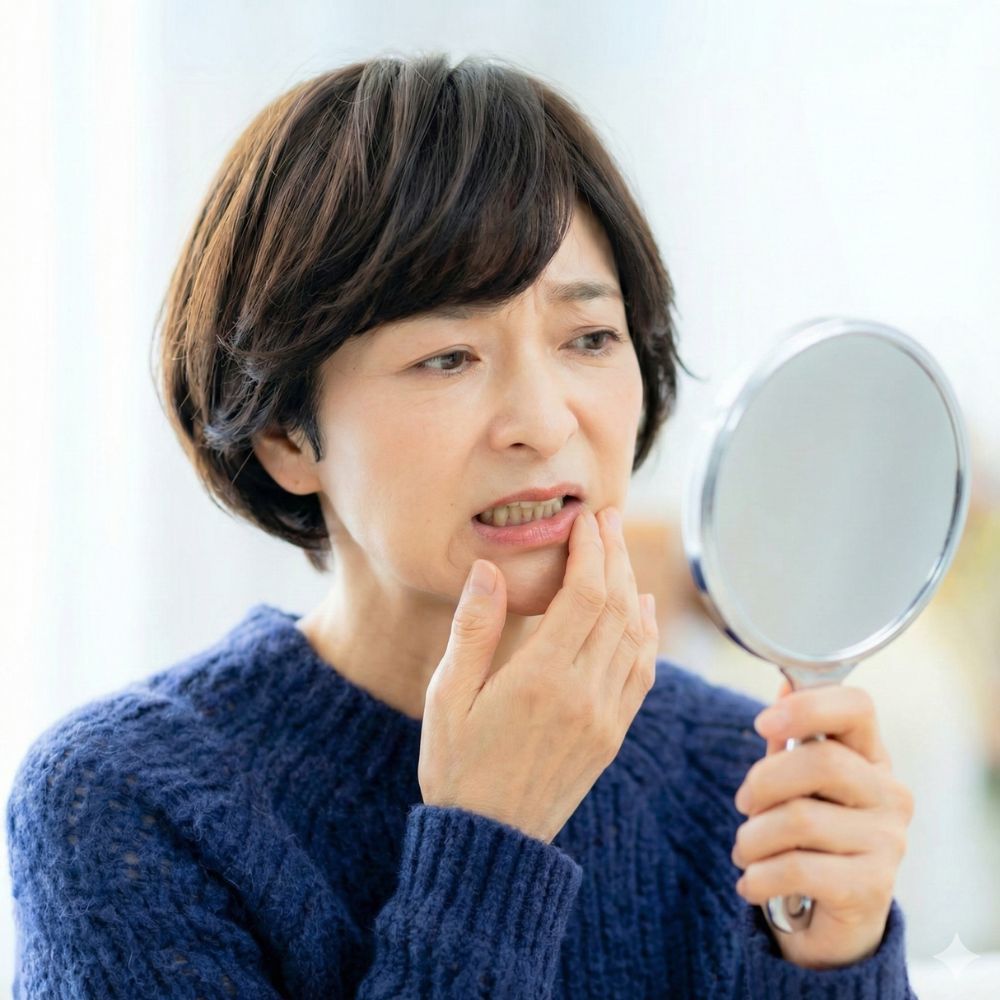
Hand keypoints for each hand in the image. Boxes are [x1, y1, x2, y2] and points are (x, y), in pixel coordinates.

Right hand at [418, 505, 658, 843]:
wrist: (492, 843)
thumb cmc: (457, 767)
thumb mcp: (448, 697)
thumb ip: (473, 630)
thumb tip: (487, 569)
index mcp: (541, 679)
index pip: (585, 595)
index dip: (591, 550)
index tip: (587, 519)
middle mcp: (584, 694)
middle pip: (617, 606)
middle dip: (616, 555)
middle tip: (609, 519)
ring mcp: (605, 717)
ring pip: (636, 636)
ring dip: (633, 588)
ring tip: (621, 552)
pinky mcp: (612, 736)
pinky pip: (642, 673)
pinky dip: (646, 634)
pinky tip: (640, 611)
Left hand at [730, 678, 914, 969]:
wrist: (830, 920)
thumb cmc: (810, 836)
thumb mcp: (799, 782)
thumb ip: (792, 736)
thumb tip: (786, 682)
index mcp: (871, 758)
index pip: (857, 706)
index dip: (807, 705)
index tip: (762, 723)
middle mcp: (890, 795)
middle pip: (821, 761)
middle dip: (762, 781)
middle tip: (745, 805)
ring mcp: (888, 842)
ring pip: (800, 818)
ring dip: (752, 837)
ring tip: (745, 851)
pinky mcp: (872, 889)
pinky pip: (797, 868)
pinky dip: (758, 876)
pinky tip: (751, 883)